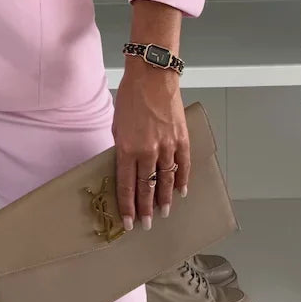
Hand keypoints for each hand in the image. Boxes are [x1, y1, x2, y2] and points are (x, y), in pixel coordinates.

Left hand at [112, 60, 189, 231]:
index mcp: (127, 149)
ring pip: (166, 180)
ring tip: (164, 213)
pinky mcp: (181, 138)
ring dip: (164, 199)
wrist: (152, 76)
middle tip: (146, 225)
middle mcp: (147, 151)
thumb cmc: (131, 97)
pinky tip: (181, 191)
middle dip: (145, 210)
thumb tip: (127, 166)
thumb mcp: (117, 125)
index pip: (126, 186)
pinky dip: (182, 179)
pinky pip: (183, 165)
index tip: (128, 223)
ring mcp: (166, 145)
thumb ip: (122, 148)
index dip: (127, 207)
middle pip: (146, 188)